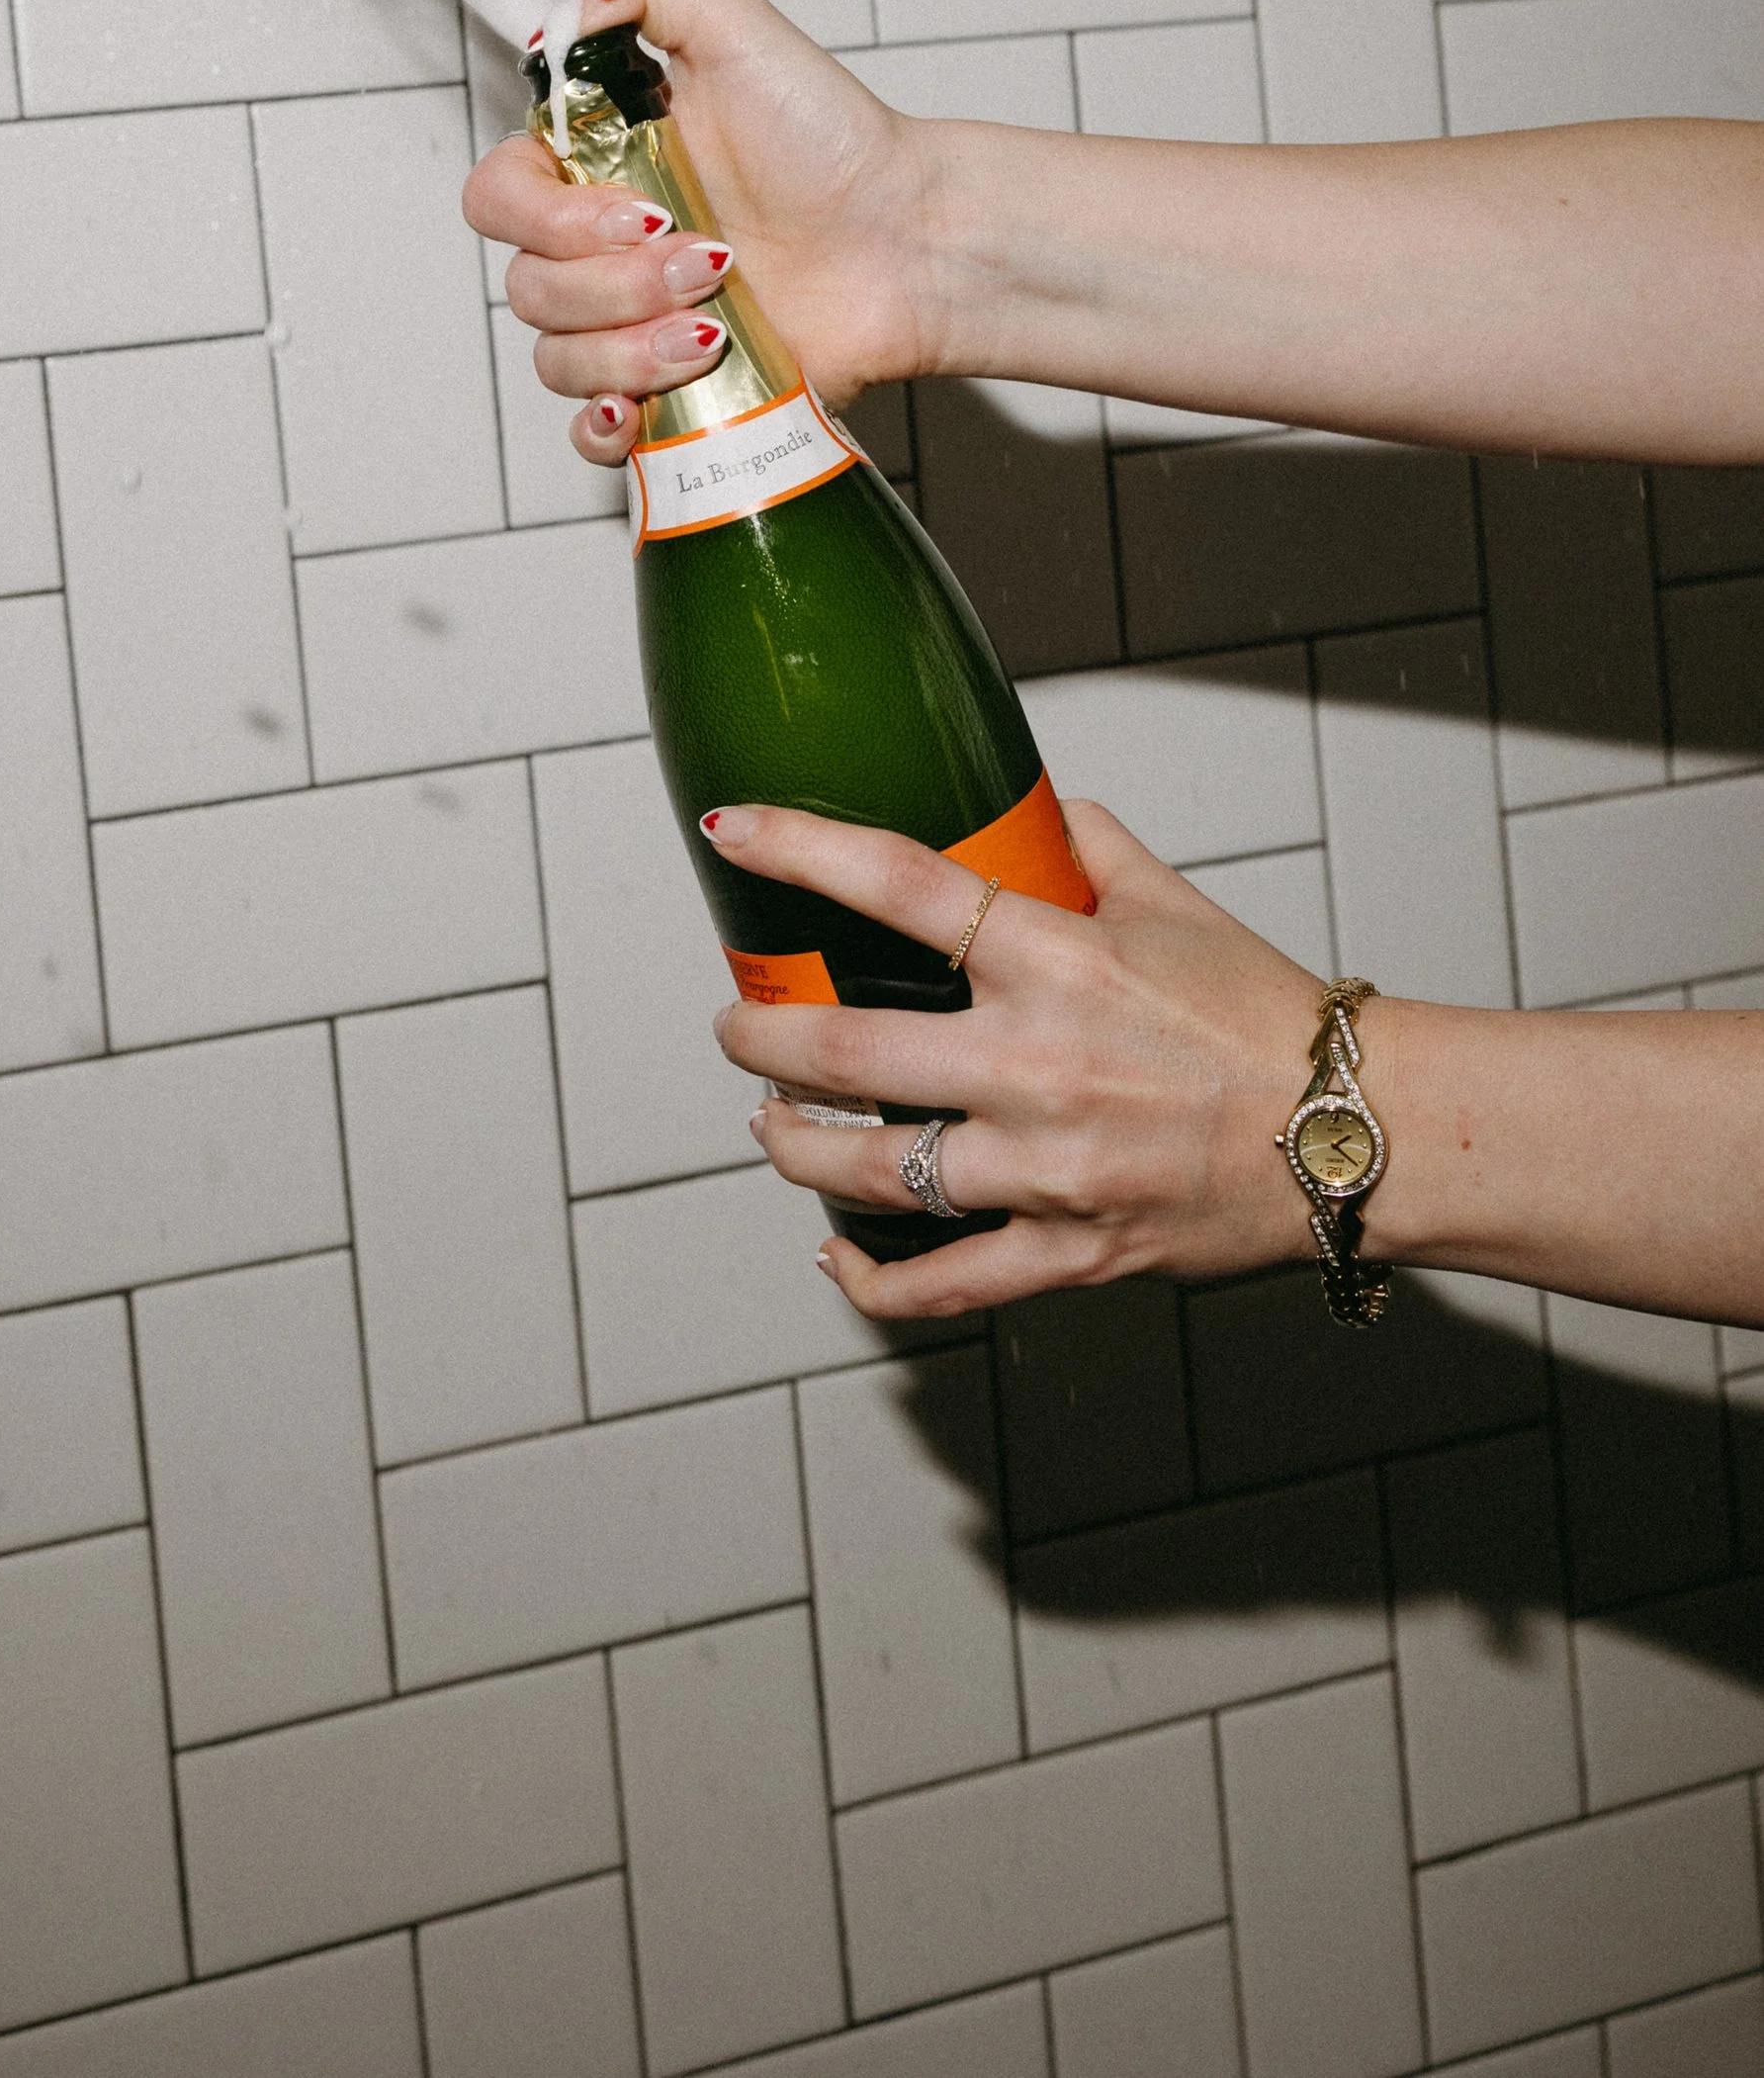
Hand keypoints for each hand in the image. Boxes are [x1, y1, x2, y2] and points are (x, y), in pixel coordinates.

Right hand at [459, 0, 946, 463]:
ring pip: (556, 359)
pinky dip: (604, 426)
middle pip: (526, 287)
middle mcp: (602, 250)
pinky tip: (642, 409)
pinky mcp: (670, 395)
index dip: (543, 215)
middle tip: (712, 260)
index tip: (634, 210)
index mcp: (599, 168)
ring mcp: (632, 325)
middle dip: (615, 283)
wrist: (911, 242)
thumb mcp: (740, 30)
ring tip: (716, 326)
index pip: (498, 197)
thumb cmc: (837, 142)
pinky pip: (590, 431)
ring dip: (628, 347)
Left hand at [710, 798, 1328, 1318]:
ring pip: (869, 1172)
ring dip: (795, 1149)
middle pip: (842, 1051)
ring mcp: (1047, 1167)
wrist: (1358, 1131)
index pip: (896, 883)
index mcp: (1056, 958)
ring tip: (772, 1128)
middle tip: (737, 1028)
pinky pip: (941, 1284)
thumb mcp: (1173, 903)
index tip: (733, 833)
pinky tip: (836, 1254)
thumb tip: (1036, 807)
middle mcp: (1035, 1061)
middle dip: (758, 1040)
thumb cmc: (1269, 1016)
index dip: (798, 850)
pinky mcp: (1070, 1252)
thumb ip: (1088, 846)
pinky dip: (871, 1278)